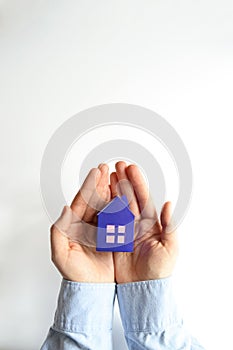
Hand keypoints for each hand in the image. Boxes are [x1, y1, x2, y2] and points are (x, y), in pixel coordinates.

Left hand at [50, 164, 113, 282]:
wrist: (92, 289)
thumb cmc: (75, 273)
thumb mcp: (60, 254)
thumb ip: (59, 231)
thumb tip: (64, 209)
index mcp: (74, 225)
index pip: (81, 201)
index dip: (89, 186)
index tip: (96, 172)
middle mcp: (87, 224)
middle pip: (94, 199)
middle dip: (100, 182)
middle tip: (107, 167)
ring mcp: (100, 228)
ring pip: (107, 205)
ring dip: (111, 190)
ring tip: (117, 175)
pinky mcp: (113, 235)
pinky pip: (117, 217)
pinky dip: (120, 205)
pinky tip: (124, 194)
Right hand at [110, 161, 177, 282]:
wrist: (143, 289)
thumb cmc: (160, 270)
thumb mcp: (170, 248)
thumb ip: (169, 225)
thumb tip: (168, 204)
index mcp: (152, 223)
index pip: (144, 198)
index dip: (138, 182)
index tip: (131, 168)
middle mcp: (138, 223)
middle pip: (129, 197)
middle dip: (124, 180)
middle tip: (116, 165)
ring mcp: (124, 229)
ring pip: (117, 205)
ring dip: (112, 190)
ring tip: (106, 175)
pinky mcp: (113, 238)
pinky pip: (107, 220)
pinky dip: (103, 206)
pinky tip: (99, 195)